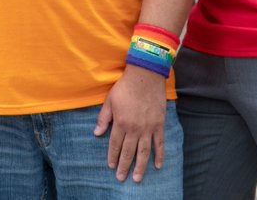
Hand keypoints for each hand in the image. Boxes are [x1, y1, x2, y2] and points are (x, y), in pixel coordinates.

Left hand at [94, 66, 166, 182]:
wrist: (145, 76)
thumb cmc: (125, 87)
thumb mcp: (109, 101)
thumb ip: (103, 118)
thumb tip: (96, 133)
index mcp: (120, 123)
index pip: (115, 145)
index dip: (113, 156)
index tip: (111, 167)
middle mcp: (134, 128)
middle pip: (128, 152)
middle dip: (124, 166)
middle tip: (121, 178)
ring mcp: (148, 128)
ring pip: (144, 152)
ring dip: (140, 167)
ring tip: (137, 179)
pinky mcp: (159, 125)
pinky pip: (159, 144)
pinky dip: (159, 156)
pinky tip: (157, 166)